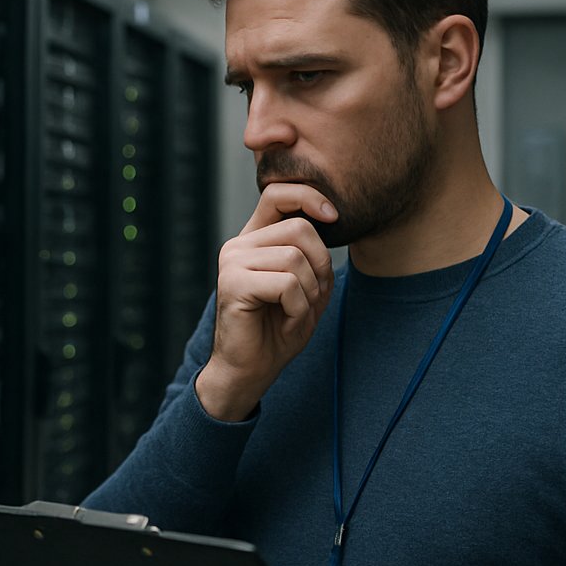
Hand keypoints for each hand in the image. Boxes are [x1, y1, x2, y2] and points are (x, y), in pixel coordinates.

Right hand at [197, 183, 336, 420]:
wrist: (249, 371)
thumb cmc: (277, 331)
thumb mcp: (306, 287)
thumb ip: (313, 254)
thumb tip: (330, 218)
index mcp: (254, 240)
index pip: (277, 194)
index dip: (309, 197)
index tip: (334, 217)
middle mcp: (238, 246)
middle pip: (298, 228)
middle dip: (320, 265)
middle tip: (312, 297)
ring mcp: (232, 263)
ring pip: (295, 258)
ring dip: (309, 293)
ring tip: (296, 314)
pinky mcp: (233, 284)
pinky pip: (287, 284)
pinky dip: (299, 309)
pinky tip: (286, 323)